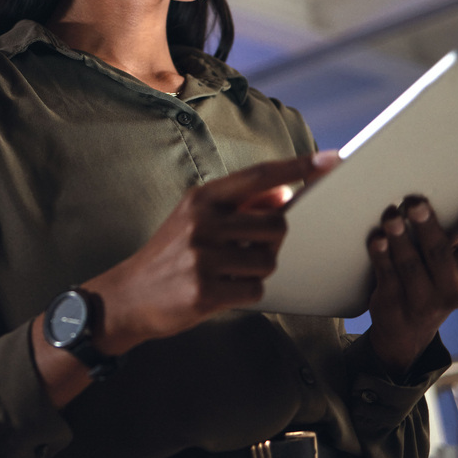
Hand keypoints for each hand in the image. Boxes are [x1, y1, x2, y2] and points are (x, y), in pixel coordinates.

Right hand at [86, 151, 339, 355]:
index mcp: (202, 199)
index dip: (298, 167)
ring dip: (257, 270)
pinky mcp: (205, 291)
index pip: (260, 176)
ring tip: (228, 272)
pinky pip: (255, 289)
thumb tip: (282, 197)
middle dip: (271, 240)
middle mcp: (202, 223)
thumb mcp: (197, 220)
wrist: (128, 296)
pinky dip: (246, 293)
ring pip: (268, 260)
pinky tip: (221, 291)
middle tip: (245, 250)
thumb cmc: (169, 256)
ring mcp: (203, 257)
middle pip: (276, 224)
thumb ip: (239, 207)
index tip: (330, 160)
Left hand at [366, 173, 457, 377]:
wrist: (406, 332)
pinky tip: (376, 239)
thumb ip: (450, 232)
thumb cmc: (429, 278)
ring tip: (390, 215)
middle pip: (439, 252)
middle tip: (415, 201)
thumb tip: (442, 182)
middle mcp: (453, 286)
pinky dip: (381, 256)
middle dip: (427, 225)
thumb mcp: (448, 261)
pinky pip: (387, 277)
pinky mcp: (395, 305)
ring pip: (411, 265)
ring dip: (399, 239)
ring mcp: (424, 300)